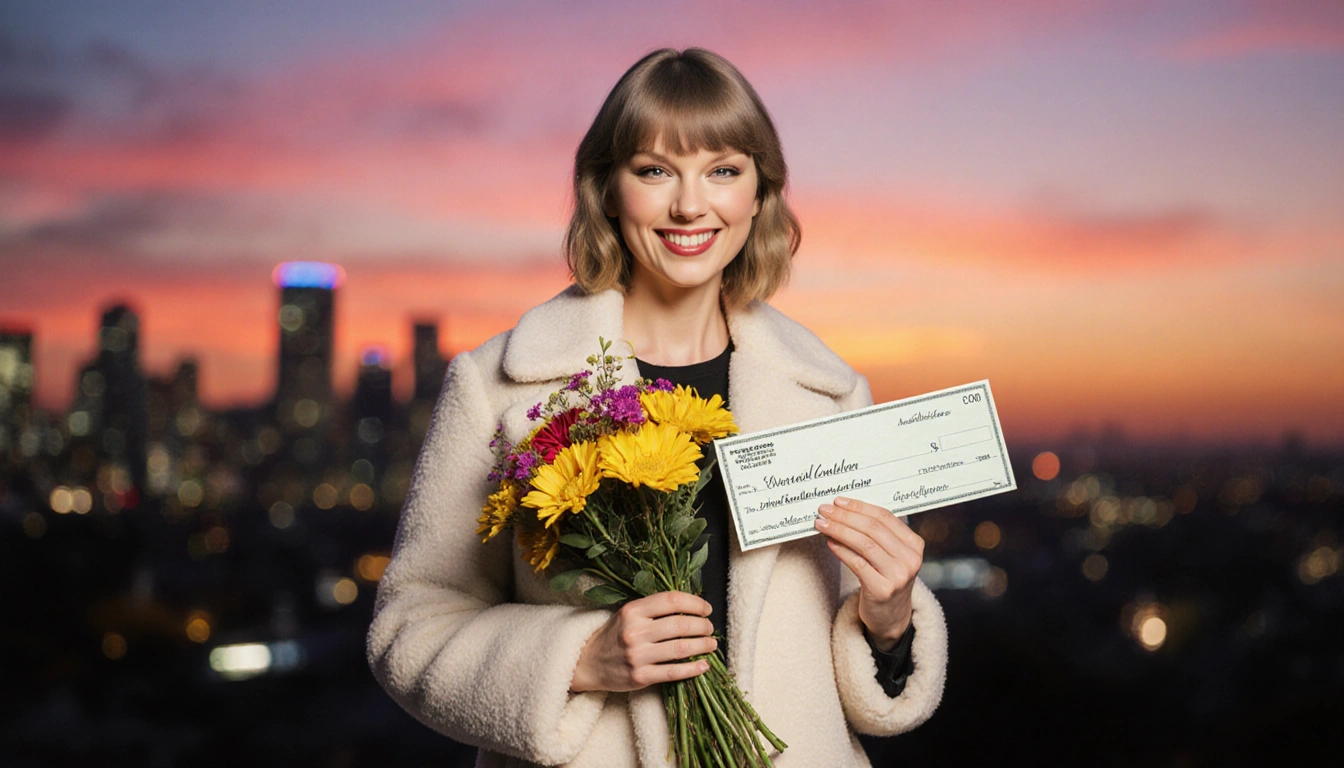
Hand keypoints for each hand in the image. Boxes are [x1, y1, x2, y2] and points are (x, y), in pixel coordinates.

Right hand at [570, 591, 716, 692]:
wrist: (589, 662)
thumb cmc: (615, 634)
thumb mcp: (628, 613)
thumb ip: (654, 608)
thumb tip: (692, 606)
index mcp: (633, 611)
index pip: (671, 600)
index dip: (695, 603)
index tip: (706, 609)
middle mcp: (635, 632)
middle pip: (680, 625)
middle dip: (702, 626)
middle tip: (710, 628)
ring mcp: (637, 656)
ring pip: (680, 648)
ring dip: (702, 646)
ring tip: (711, 644)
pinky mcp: (640, 677)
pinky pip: (673, 672)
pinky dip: (692, 669)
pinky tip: (704, 665)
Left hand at [815, 496, 923, 650]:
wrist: (891, 617)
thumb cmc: (886, 579)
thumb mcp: (891, 555)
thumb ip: (877, 534)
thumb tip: (842, 510)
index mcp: (914, 545)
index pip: (885, 517)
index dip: (859, 507)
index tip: (838, 501)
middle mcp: (910, 559)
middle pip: (873, 529)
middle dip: (845, 516)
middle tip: (824, 510)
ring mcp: (898, 576)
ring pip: (864, 544)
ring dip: (839, 530)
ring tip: (821, 524)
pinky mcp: (882, 590)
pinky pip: (857, 563)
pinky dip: (841, 550)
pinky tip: (829, 542)